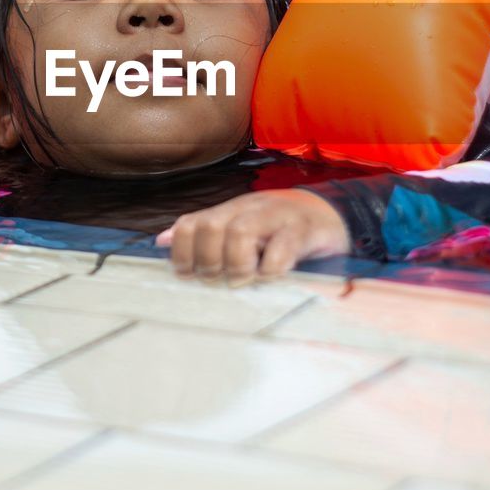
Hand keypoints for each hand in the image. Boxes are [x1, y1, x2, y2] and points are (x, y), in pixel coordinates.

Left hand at [155, 189, 350, 285]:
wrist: (329, 213)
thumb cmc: (277, 229)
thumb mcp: (238, 227)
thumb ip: (202, 235)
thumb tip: (161, 241)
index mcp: (230, 211)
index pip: (191, 222)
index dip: (182, 251)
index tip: (188, 275)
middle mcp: (249, 209)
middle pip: (211, 226)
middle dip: (207, 259)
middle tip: (217, 280)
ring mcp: (277, 217)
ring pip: (241, 230)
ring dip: (236, 262)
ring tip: (241, 279)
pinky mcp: (304, 230)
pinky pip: (283, 245)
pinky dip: (272, 266)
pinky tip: (271, 277)